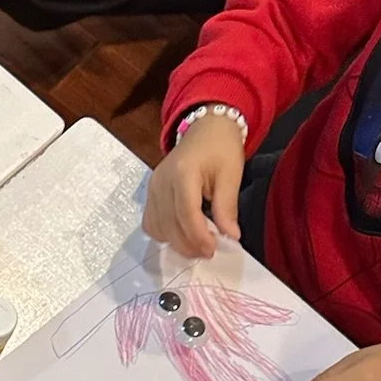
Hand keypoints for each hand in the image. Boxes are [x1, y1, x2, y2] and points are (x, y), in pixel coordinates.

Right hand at [143, 113, 244, 258]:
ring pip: (158, 228)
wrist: (205, 128)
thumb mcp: (231, 174)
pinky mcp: (149, 194)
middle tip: (208, 252)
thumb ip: (227, 207)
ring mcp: (152, 189)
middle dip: (189, 244)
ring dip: (177, 243)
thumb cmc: (221, 148)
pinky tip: (181, 235)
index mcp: (183, 173)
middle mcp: (162, 182)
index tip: (213, 250)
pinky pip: (151, 224)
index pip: (186, 214)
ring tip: (197, 245)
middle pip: (169, 225)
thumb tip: (231, 237)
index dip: (198, 237)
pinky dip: (165, 235)